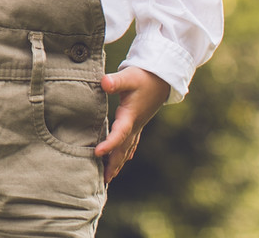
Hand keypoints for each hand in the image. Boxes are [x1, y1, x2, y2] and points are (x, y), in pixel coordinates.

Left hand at [95, 67, 170, 182]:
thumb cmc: (143, 76)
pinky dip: (126, 153)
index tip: (97, 153)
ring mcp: (138, 126)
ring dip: (118, 163)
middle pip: (123, 149)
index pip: (119, 134)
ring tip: (109, 178)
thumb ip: (116, 81)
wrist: (162, 77)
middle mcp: (135, 125)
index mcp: (130, 115)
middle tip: (103, 181)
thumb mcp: (129, 76)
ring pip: (127, 149)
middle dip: (113, 165)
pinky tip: (125, 159)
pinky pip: (131, 143)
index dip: (109, 144)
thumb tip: (104, 82)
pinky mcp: (139, 123)